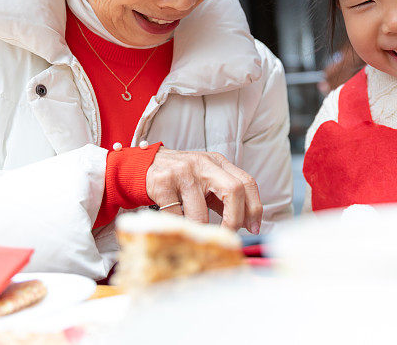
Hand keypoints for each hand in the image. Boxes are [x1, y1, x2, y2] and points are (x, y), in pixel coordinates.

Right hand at [145, 148, 262, 233]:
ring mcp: (183, 172)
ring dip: (201, 228)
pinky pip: (177, 216)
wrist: (141, 166)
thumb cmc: (179, 178)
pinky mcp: (163, 183)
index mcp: (218, 163)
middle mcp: (203, 164)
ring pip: (201, 212)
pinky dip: (180, 225)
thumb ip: (224, 197)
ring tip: (197, 231)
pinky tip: (177, 223)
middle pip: (233, 190)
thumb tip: (246, 223)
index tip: (253, 228)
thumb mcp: (204, 180)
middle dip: (235, 219)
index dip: (254, 207)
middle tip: (228, 235)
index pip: (247, 182)